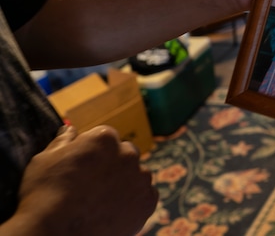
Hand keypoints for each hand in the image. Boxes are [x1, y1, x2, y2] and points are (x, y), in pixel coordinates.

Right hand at [9, 125, 156, 235]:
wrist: (56, 232)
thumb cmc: (45, 194)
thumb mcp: (45, 159)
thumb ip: (63, 141)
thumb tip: (71, 130)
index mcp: (105, 138)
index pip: (105, 138)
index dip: (93, 153)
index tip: (83, 167)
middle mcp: (128, 153)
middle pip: (125, 154)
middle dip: (113, 165)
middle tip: (94, 185)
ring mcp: (141, 178)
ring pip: (136, 175)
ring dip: (125, 183)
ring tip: (103, 201)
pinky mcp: (148, 202)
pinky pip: (146, 196)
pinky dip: (134, 202)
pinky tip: (115, 211)